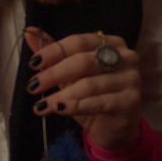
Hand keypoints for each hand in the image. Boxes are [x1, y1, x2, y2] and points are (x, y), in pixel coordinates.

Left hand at [24, 27, 141, 150]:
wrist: (113, 127)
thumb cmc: (92, 97)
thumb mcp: (70, 76)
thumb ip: (54, 55)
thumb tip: (29, 32)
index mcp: (112, 43)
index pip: (79, 41)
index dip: (55, 51)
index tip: (33, 64)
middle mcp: (126, 57)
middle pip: (84, 61)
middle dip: (55, 73)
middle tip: (33, 87)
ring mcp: (131, 78)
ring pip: (90, 84)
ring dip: (62, 95)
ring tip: (42, 105)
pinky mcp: (131, 100)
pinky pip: (99, 102)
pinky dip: (76, 106)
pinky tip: (59, 109)